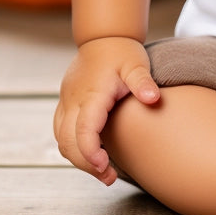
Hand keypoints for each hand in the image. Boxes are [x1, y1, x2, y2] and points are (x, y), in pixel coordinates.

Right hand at [53, 36, 159, 185]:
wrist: (103, 37)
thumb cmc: (122, 51)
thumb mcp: (136, 64)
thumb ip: (143, 82)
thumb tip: (154, 100)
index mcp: (92, 93)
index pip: (84, 129)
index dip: (91, 152)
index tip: (105, 167)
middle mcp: (74, 100)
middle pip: (68, 141)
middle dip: (85, 164)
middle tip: (109, 178)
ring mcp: (66, 102)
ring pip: (61, 139)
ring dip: (78, 158)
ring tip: (103, 170)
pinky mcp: (65, 103)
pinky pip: (60, 131)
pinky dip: (72, 146)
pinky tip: (92, 152)